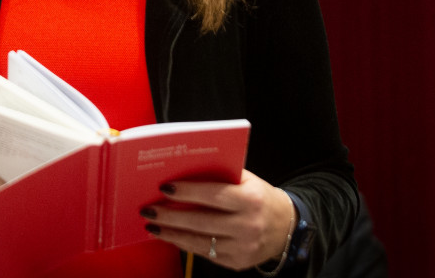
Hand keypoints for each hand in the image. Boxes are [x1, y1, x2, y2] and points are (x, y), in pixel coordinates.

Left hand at [141, 170, 295, 270]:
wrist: (286, 226)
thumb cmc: (259, 196)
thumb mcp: (247, 180)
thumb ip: (221, 175)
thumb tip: (183, 170)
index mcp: (251, 199)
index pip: (213, 195)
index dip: (187, 192)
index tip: (164, 188)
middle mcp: (248, 225)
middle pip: (201, 222)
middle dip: (170, 216)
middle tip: (148, 210)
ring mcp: (243, 248)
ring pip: (199, 242)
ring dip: (171, 234)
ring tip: (152, 226)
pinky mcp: (237, 263)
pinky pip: (204, 254)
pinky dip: (184, 244)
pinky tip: (170, 236)